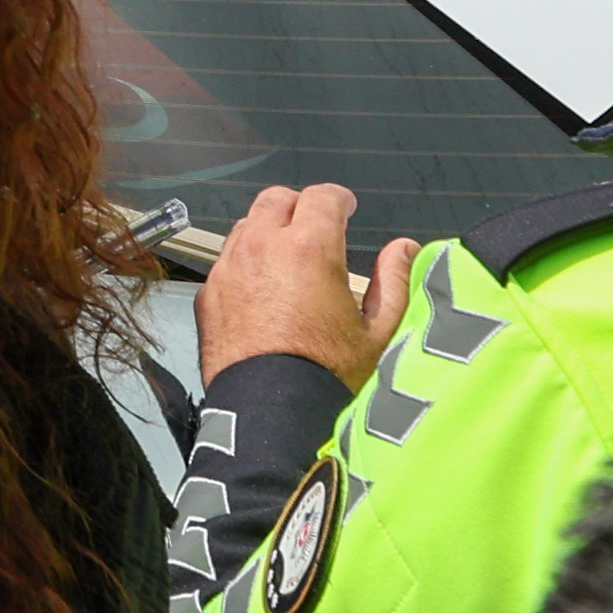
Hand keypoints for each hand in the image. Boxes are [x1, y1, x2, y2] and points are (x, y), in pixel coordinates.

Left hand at [197, 180, 417, 385]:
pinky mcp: (208, 294)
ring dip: (268, 230)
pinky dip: (245, 262)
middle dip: (299, 206)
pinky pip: (226, 261)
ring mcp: (229, 268)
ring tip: (287, 256)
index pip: (321, 197)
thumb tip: (404, 247)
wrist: (271, 414)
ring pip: (246, 226)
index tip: (346, 207)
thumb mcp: (378, 333)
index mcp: (308, 248)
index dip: (338, 198)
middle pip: (276, 199)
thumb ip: (394, 282)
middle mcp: (262, 247)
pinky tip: (261, 287)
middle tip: (316, 226)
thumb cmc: (329, 376)